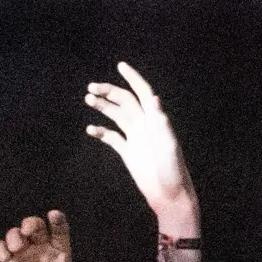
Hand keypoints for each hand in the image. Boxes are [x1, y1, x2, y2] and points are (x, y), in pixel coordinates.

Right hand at [0, 211, 74, 261]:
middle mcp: (39, 249)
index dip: (57, 220)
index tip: (54, 215)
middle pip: (35, 227)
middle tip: (27, 230)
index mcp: (56, 251)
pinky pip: (0, 248)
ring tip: (16, 247)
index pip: (59, 230)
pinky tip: (5, 255)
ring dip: (15, 236)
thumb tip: (63, 258)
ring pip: (16, 234)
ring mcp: (21, 254)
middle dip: (31, 224)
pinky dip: (1, 248)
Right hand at [80, 61, 196, 233]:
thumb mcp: (169, 146)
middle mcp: (145, 126)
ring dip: (103, 106)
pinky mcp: (129, 153)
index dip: (133, 78)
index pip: (143, 93)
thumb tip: (153, 98)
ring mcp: (136, 138)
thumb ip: (161, 123)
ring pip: (116, 116)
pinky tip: (90, 129)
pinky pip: (112, 138)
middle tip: (91, 88)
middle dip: (109, 91)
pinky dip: (101, 132)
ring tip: (88, 99)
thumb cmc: (173, 172)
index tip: (120, 66)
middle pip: (125, 101)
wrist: (169, 196)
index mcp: (155, 121)